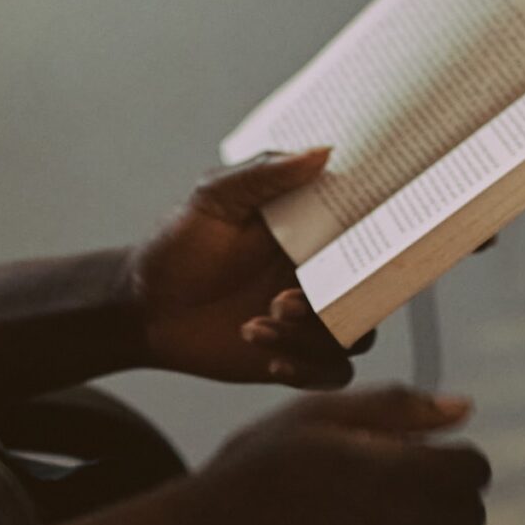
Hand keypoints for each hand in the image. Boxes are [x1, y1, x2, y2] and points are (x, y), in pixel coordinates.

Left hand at [126, 148, 366, 385]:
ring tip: (257, 325)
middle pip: (370, 292)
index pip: (368, 235)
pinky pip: (332, 373)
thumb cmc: (178, 245)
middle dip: (338, 301)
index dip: (381, 240)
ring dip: (314, 337)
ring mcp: (311, 319)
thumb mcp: (215, 197)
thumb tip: (323, 152)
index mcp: (313, 232)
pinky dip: (310, 369)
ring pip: (354, 337)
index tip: (368, 244)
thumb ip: (265, 173)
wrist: (143, 307)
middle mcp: (320, 275)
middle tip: (284, 301)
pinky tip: (270, 358)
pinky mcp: (295, 356)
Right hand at [189, 386, 489, 524]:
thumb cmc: (259, 468)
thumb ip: (396, 408)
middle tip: (396, 484)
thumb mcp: (319, 415)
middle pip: (468, 516)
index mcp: (397, 473)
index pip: (474, 469)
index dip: (455, 456)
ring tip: (368, 515)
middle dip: (446, 497)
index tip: (424, 453)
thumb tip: (464, 406)